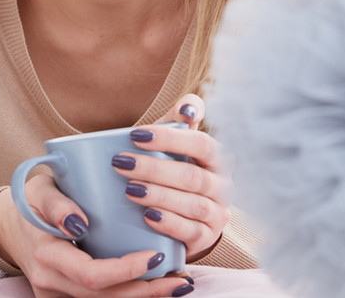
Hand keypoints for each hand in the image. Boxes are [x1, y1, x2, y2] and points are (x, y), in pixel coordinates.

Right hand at [0, 181, 193, 297]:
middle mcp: (50, 281)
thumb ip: (56, 203)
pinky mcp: (64, 297)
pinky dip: (129, 295)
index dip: (126, 272)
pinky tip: (155, 287)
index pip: (91, 275)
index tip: (156, 256)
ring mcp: (56, 294)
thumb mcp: (39, 189)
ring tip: (178, 284)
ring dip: (144, 297)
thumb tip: (80, 222)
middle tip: (181, 278)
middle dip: (147, 291)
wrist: (8, 225)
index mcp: (45, 255)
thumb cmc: (29, 200)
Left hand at [113, 95, 230, 261]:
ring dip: (160, 195)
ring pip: (194, 205)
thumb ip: (177, 120)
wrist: (176, 211)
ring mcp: (218, 213)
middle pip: (193, 176)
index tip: (135, 135)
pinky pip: (193, 232)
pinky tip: (148, 216)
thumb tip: (188, 107)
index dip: (170, 139)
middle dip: (154, 169)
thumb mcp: (172, 143)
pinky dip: (170, 223)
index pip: (202, 144)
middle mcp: (223, 185)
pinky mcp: (207, 237)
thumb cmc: (171, 168)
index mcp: (217, 158)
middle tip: (121, 163)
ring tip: (130, 190)